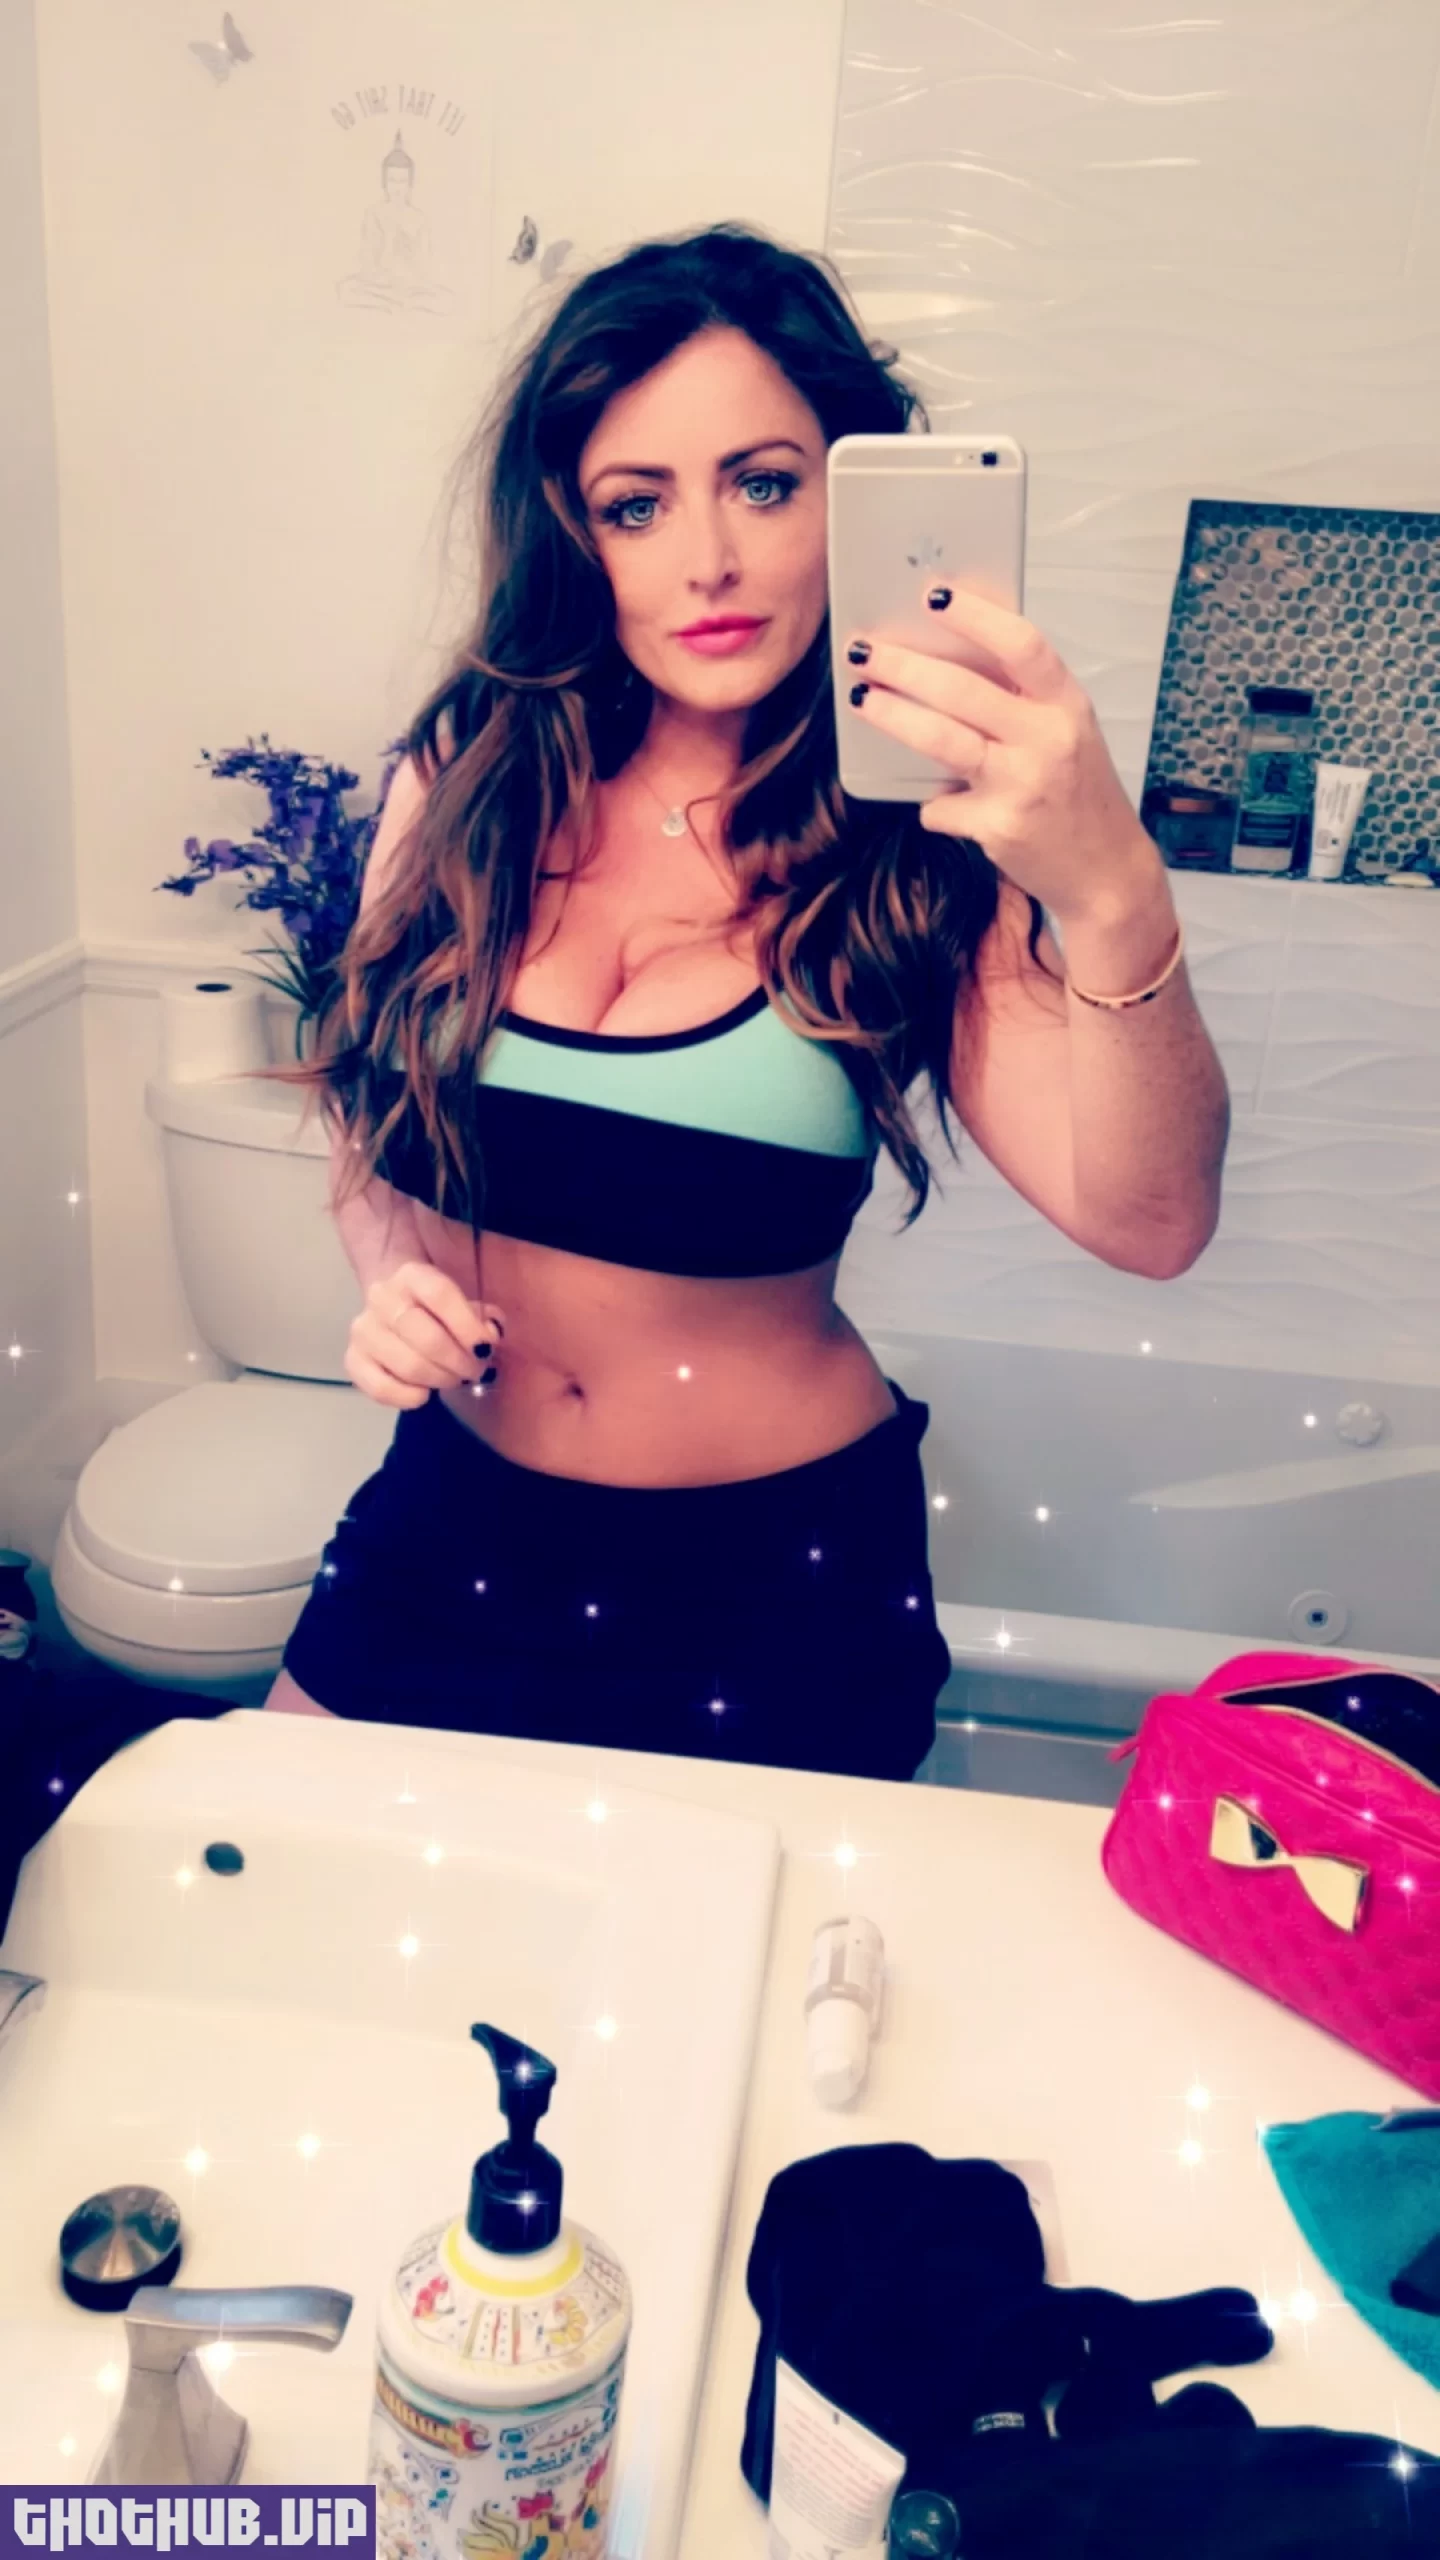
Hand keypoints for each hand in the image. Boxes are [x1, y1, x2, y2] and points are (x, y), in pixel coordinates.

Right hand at [346, 1260, 504, 1410]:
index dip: (467, 1326)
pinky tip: (425, 1394)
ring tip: (453, 1380)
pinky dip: (409, 1397)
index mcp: (412, 1275)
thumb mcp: (465, 1303)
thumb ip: (483, 1318)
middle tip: (475, 1372)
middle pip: (427, 1337)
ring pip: (409, 1365)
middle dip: (459, 1362)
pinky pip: (381, 1388)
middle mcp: (382, 1297)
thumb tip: (490, 1335)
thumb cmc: (438, 1310)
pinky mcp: (353, 1359)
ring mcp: (364, 1329)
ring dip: (440, 1380)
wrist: (395, 1308)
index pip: (440, 1295)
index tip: (485, 1349)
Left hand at [844, 582, 1165, 928]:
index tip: (934, 595)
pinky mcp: (998, 827)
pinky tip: (939, 804)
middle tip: (864, 650)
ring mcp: (1022, 785)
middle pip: (964, 691)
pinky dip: (933, 805)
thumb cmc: (1077, 792)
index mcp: (1066, 705)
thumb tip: (945, 656)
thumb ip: (1021, 699)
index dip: (976, 616)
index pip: (1022, 645)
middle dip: (904, 666)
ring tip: (861, 698)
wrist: (1105, 870)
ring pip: (942, 739)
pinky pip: (941, 806)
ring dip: (892, 715)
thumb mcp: (1065, 732)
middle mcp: (1048, 740)